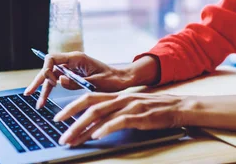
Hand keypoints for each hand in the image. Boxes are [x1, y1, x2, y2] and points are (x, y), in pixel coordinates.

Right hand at [24, 51, 131, 108]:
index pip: (53, 58)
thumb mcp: (95, 82)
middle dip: (39, 80)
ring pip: (52, 76)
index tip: (52, 83)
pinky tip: (44, 99)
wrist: (121, 80)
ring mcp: (71, 68)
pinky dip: (52, 90)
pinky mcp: (73, 75)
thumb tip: (60, 80)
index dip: (47, 70)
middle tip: (29, 93)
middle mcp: (72, 61)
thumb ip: (76, 82)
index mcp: (76, 58)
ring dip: (44, 88)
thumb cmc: (112, 79)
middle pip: (49, 67)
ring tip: (38, 103)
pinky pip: (59, 81)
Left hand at [53, 93, 189, 145]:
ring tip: (72, 140)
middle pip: (89, 105)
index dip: (71, 107)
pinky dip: (106, 128)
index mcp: (116, 96)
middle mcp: (119, 99)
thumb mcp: (130, 107)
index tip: (57, 119)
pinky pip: (118, 121)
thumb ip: (113, 113)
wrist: (177, 107)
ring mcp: (129, 106)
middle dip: (71, 119)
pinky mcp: (139, 116)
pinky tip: (96, 135)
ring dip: (83, 128)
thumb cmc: (153, 110)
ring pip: (100, 115)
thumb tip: (94, 127)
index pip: (88, 98)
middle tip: (60, 133)